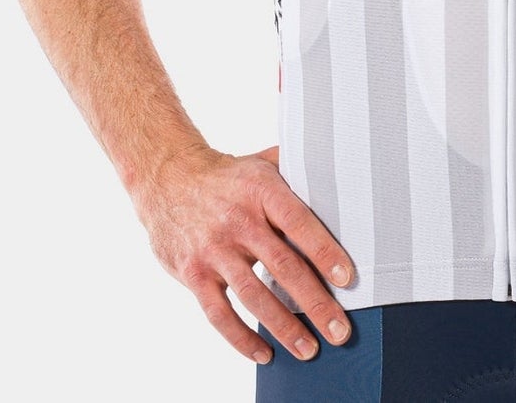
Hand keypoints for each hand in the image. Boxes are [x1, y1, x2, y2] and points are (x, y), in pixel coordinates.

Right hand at [133, 142, 354, 363]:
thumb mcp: (262, 163)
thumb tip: (340, 171)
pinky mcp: (192, 273)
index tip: (347, 279)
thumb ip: (298, 171)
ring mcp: (213, 249)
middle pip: (282, 266)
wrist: (168, 178)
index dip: (324, 251)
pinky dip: (241, 338)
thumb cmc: (228, 177)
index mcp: (261, 190)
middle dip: (315, 303)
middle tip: (339, 330)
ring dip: (284, 328)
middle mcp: (238, 220)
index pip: (299, 223)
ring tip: (309, 350)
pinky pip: (219, 313)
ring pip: (253, 296)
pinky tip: (264, 353)